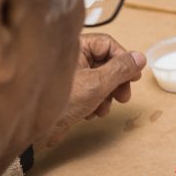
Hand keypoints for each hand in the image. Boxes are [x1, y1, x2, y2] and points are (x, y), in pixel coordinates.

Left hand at [41, 34, 145, 148]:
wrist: (35, 130)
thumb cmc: (60, 103)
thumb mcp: (98, 84)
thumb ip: (121, 70)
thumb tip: (140, 58)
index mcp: (75, 48)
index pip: (108, 45)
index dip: (124, 60)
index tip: (134, 75)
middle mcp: (72, 59)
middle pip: (106, 63)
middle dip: (117, 82)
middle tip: (124, 96)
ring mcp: (71, 76)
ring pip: (101, 80)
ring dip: (107, 95)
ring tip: (104, 108)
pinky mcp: (69, 92)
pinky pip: (91, 92)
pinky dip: (96, 102)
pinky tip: (92, 114)